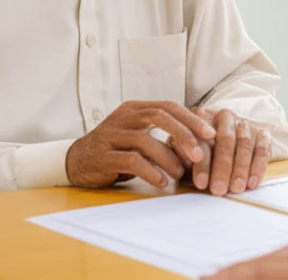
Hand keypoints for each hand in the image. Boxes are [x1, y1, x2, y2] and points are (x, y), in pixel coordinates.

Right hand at [66, 100, 215, 188]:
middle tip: (200, 154)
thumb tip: (202, 142)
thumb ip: (162, 134)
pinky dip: (150, 171)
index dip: (190, 119)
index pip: (167, 106)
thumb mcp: (139, 136)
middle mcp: (123, 117)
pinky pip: (130, 160)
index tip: (210, 134)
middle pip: (158, 116)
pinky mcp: (102, 156)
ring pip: (145, 139)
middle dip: (183, 134)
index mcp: (135, 109)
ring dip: (167, 157)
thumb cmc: (116, 150)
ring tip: (180, 173)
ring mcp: (111, 135)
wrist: (76, 162)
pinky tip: (161, 181)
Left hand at [177, 108, 271, 195]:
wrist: (222, 139)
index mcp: (202, 117)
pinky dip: (258, 167)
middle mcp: (225, 117)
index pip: (202, 139)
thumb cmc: (197, 152)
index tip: (200, 184)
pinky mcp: (262, 134)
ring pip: (245, 144)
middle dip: (223, 166)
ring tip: (236, 188)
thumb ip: (182, 154)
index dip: (202, 163)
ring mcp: (245, 124)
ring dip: (241, 168)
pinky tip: (252, 183)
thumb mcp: (184, 150)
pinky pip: (262, 150)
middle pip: (226, 140)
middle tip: (219, 189)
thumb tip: (184, 164)